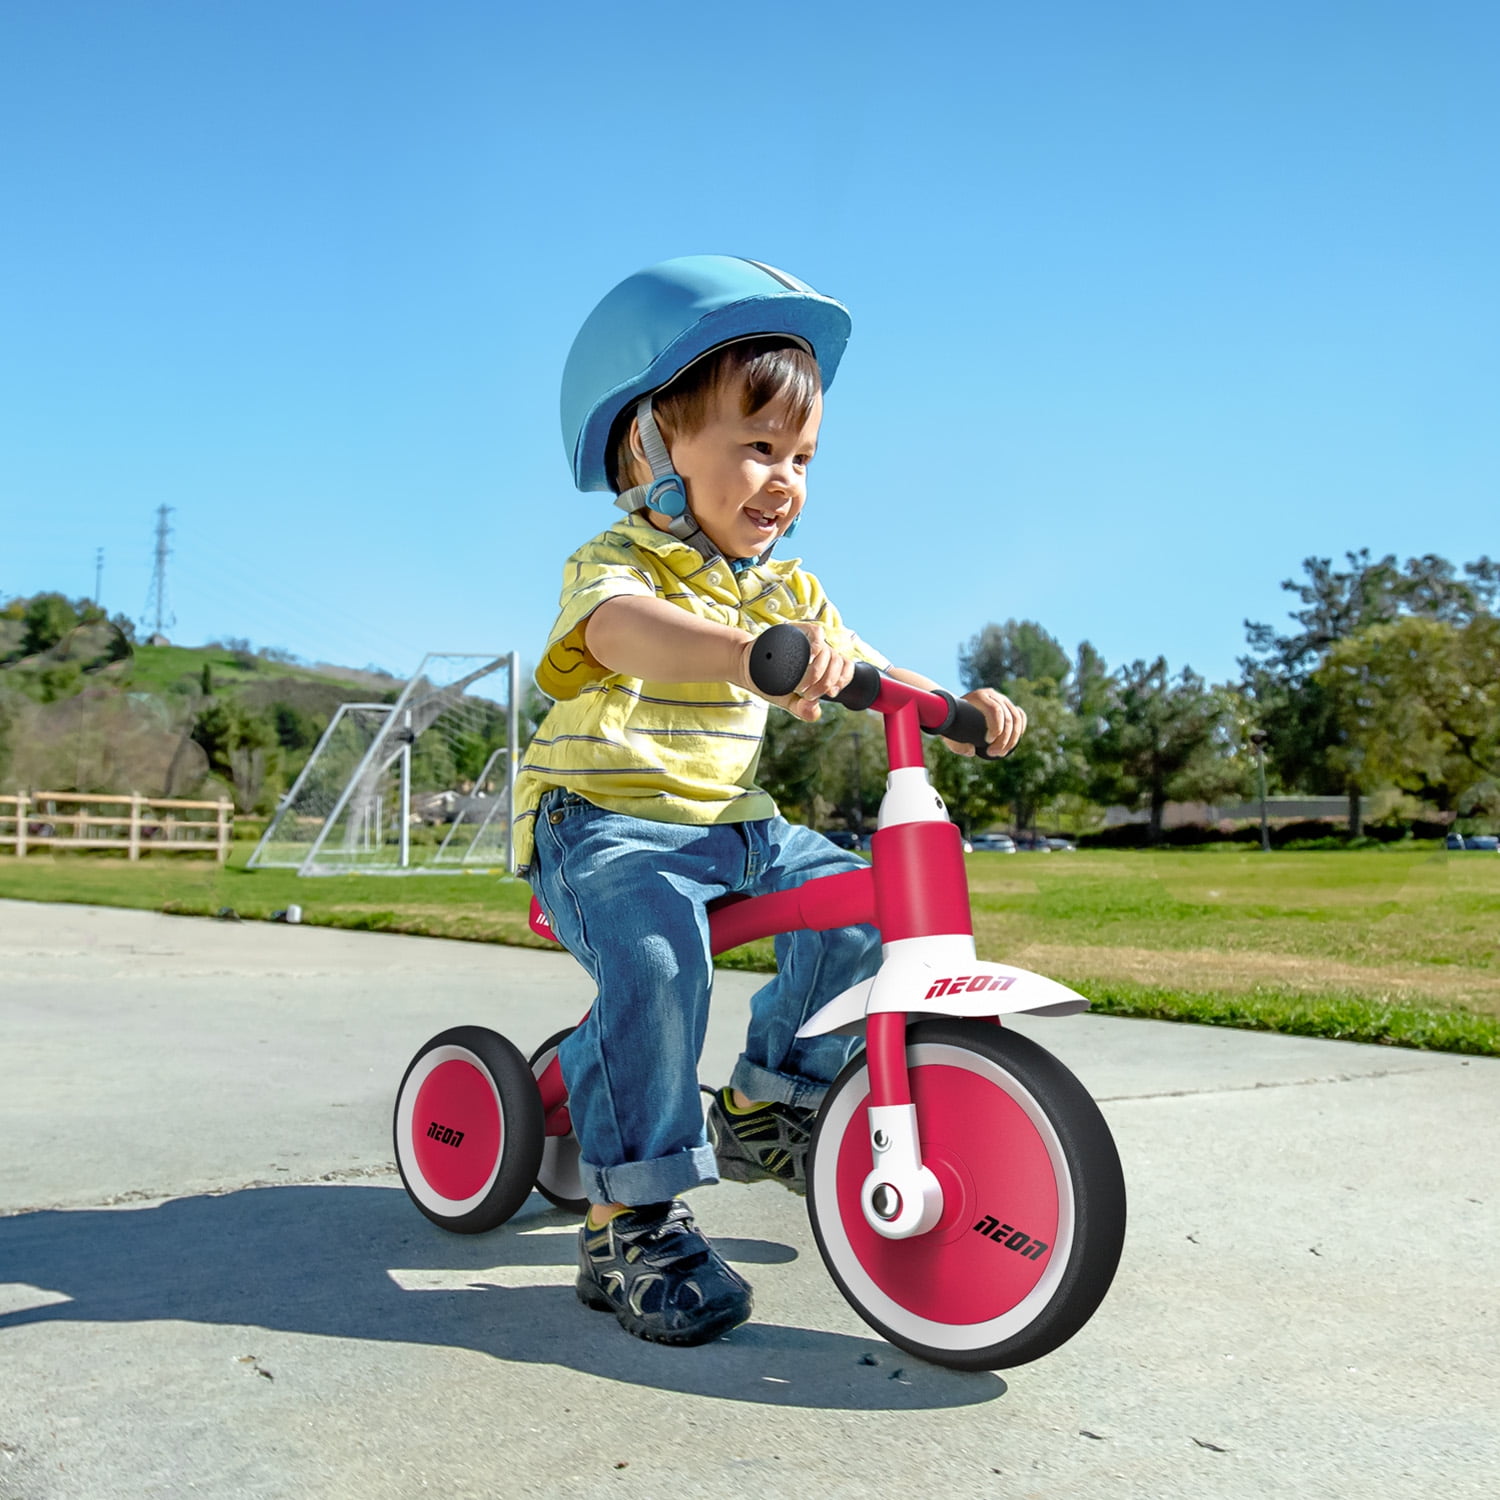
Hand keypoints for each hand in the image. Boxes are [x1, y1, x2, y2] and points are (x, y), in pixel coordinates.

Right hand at [736, 621, 853, 721]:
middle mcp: (819, 652)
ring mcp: (809, 640)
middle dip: (826, 683)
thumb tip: (815, 713)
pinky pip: (817, 633)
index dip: (843, 680)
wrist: (747, 668)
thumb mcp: (787, 699)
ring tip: (801, 687)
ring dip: (819, 672)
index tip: (831, 694)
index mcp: (823, 664)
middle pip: (838, 662)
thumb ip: (802, 709)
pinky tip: (810, 656)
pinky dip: (818, 644)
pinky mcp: (798, 631)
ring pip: (829, 651)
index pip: (846, 667)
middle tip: (808, 695)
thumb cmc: (769, 682)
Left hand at [946, 687, 1026, 757]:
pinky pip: (1020, 716)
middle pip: (1008, 717)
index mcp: (979, 696)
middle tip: (993, 753)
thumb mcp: (949, 732)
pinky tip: (1014, 742)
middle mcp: (993, 695)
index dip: (997, 728)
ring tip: (1001, 753)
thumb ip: (957, 745)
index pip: (995, 710)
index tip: (988, 742)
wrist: (953, 708)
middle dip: (1004, 739)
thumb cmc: (951, 720)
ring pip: (1017, 718)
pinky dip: (1020, 729)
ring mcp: (1002, 700)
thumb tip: (972, 751)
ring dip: (1013, 739)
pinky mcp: (1008, 706)